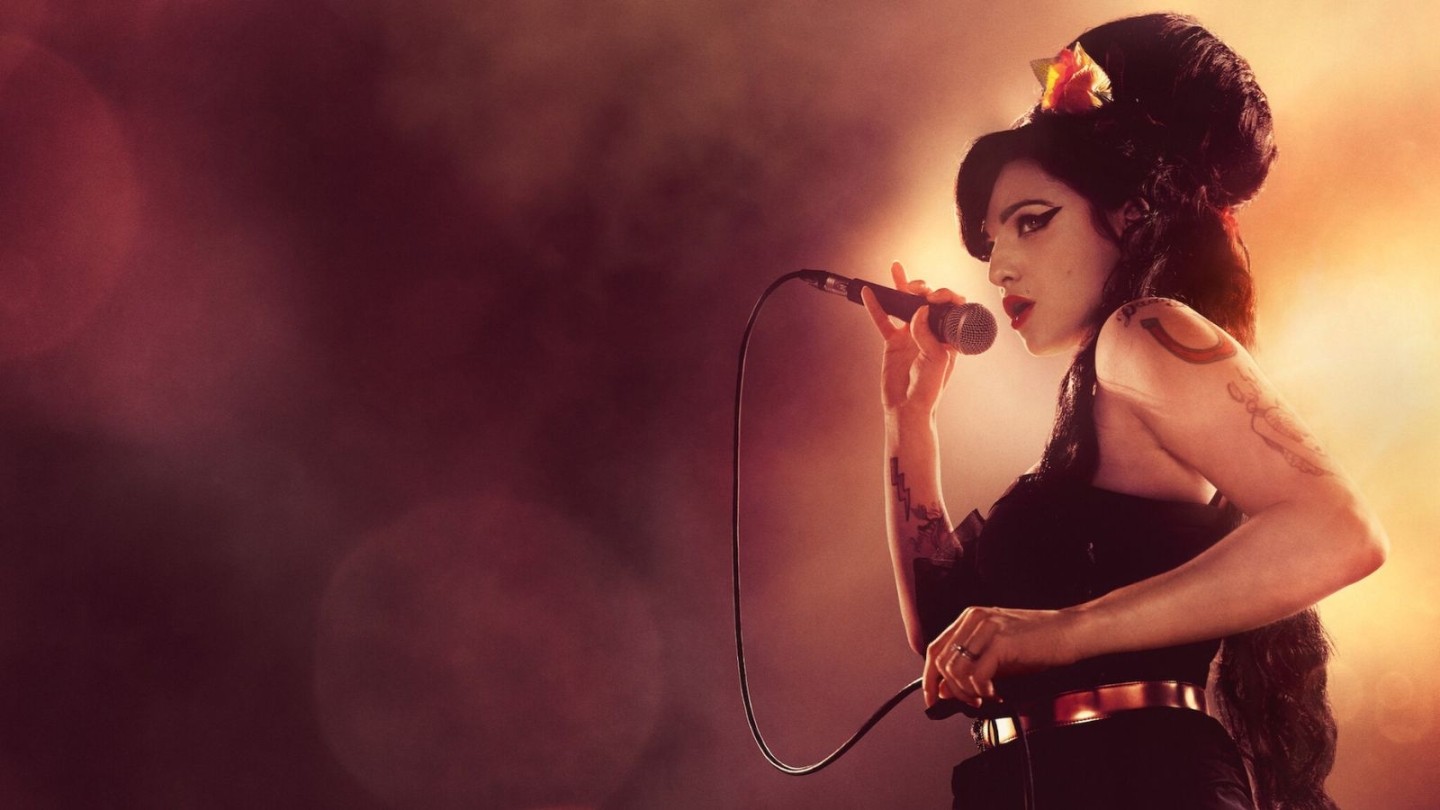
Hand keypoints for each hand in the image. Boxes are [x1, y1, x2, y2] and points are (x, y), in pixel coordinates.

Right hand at [860, 262, 965, 413]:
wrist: (907, 408)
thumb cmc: (929, 390)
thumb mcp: (937, 360)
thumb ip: (927, 334)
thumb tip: (919, 310)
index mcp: (948, 336)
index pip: (951, 307)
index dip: (944, 296)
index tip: (933, 297)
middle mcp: (930, 332)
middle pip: (927, 302)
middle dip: (923, 289)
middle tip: (916, 288)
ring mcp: (910, 336)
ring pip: (905, 305)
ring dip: (902, 288)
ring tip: (897, 271)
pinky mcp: (893, 342)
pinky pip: (883, 320)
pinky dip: (875, 306)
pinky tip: (869, 294)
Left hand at [922, 606, 1081, 708]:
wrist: (1071, 633)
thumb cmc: (1038, 644)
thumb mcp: (997, 657)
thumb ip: (969, 670)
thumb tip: (943, 692)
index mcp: (970, 617)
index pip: (935, 648)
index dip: (929, 677)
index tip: (932, 699)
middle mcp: (974, 618)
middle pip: (941, 661)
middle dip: (951, 690)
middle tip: (970, 703)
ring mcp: (986, 627)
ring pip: (955, 669)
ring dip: (967, 692)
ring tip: (986, 698)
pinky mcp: (1001, 641)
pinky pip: (976, 674)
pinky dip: (983, 691)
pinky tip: (996, 694)